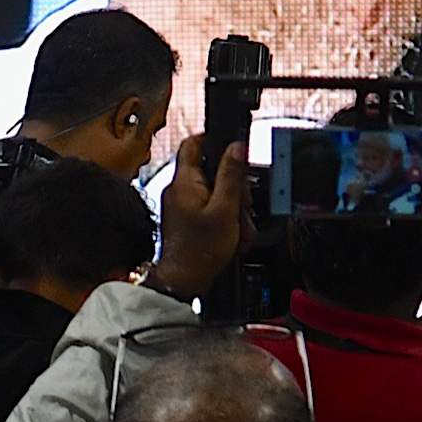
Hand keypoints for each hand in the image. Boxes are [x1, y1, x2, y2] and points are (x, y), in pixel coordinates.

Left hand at [149, 134, 247, 302]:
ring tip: (237, 226)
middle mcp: (180, 189)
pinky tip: (232, 234)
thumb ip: (231, 176)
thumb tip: (237, 146)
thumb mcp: (225, 210)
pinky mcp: (187, 219)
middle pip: (211, 171)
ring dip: (232, 207)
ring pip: (215, 192)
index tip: (234, 150)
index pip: (193, 143)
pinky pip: (210, 209)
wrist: (185, 281)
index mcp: (185, 181)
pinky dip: (225, 219)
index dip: (215, 140)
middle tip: (242, 204)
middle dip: (233, 186)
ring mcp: (182, 205)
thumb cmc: (200, 250)